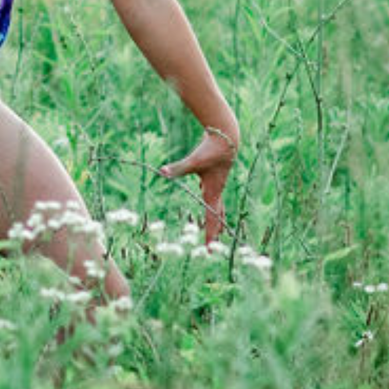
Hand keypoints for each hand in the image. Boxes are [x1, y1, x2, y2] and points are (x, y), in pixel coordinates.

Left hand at [157, 127, 236, 244]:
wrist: (226, 138)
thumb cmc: (210, 150)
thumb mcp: (194, 161)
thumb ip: (178, 168)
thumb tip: (162, 172)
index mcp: (212, 192)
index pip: (212, 219)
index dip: (211, 235)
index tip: (210, 250)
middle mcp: (216, 191)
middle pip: (217, 216)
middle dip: (214, 231)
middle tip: (213, 246)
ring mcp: (217, 183)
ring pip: (218, 205)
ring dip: (216, 217)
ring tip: (216, 228)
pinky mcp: (214, 175)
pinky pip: (213, 192)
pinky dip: (211, 200)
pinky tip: (205, 194)